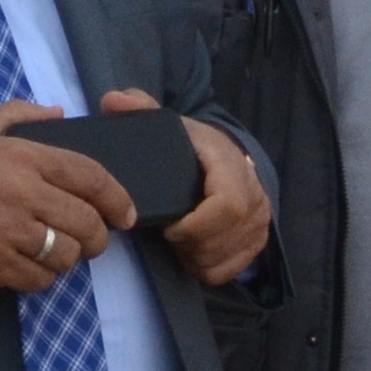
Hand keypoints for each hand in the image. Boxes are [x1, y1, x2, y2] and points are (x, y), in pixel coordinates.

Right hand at [0, 101, 132, 292]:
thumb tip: (59, 112)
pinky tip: (33, 266)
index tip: (127, 212)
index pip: (89, 176)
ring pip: (66, 255)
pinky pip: (39, 279)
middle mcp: (21, 195)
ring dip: (70, 257)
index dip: (117, 197)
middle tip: (95, 239)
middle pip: (86, 222)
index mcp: (21, 158)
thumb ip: (19, 116)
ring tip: (61, 251)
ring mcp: (8, 234)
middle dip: (99, 236)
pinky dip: (44, 276)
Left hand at [96, 88, 270, 285]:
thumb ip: (141, 109)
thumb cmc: (194, 146)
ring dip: (195, 257)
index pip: (229, 204)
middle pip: (225, 237)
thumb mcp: (170, 124)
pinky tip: (192, 252)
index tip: (170, 227)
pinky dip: (207, 268)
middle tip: (168, 236)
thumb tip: (111, 100)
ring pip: (225, 258)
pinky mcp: (258, 241)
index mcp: (231, 165)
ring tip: (178, 243)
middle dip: (190, 244)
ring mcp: (259, 221)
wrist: (228, 160)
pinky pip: (230, 270)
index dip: (197, 224)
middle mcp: (255, 194)